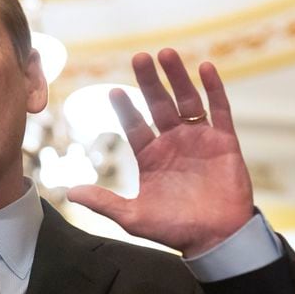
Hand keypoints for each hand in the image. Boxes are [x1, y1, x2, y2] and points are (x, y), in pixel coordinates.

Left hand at [67, 48, 253, 256]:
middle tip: (139, 57)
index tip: (114, 92)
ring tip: (167, 54)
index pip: (135, 125)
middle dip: (150, 81)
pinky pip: (219, 110)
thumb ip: (104, 202)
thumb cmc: (174, 230)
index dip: (125, 108)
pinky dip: (213, 89)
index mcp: (151, 156)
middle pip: (159, 104)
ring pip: (187, 101)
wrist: (216, 239)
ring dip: (178, 77)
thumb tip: (69, 192)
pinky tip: (205, 68)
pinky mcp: (224, 142)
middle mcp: (173, 143)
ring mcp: (199, 139)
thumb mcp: (133, 217)